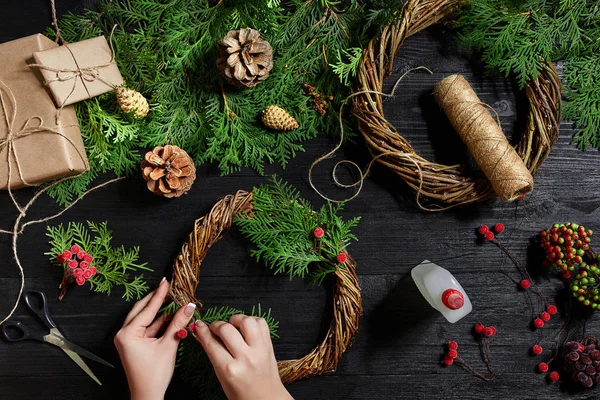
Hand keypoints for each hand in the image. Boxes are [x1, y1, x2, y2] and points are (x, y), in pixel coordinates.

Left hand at [114, 279, 195, 399]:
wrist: (147, 395)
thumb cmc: (154, 375)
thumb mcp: (168, 345)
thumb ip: (178, 323)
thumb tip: (188, 306)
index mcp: (128, 334)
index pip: (147, 309)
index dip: (160, 295)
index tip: (166, 282)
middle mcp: (124, 334)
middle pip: (142, 310)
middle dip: (156, 299)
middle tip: (167, 286)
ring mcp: (128, 339)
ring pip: (145, 319)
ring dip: (159, 311)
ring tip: (173, 299)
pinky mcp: (134, 344)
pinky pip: (147, 328)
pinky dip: (158, 322)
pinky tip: (170, 315)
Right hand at [193, 315, 292, 399]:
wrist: (266, 399)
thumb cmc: (242, 393)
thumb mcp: (222, 377)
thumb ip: (213, 355)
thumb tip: (201, 334)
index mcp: (230, 370)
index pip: (212, 344)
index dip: (202, 331)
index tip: (199, 325)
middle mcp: (246, 358)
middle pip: (226, 329)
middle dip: (216, 325)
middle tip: (215, 328)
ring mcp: (259, 350)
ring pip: (247, 321)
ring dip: (236, 319)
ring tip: (232, 325)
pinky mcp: (269, 345)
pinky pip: (261, 323)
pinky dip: (252, 321)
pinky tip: (246, 328)